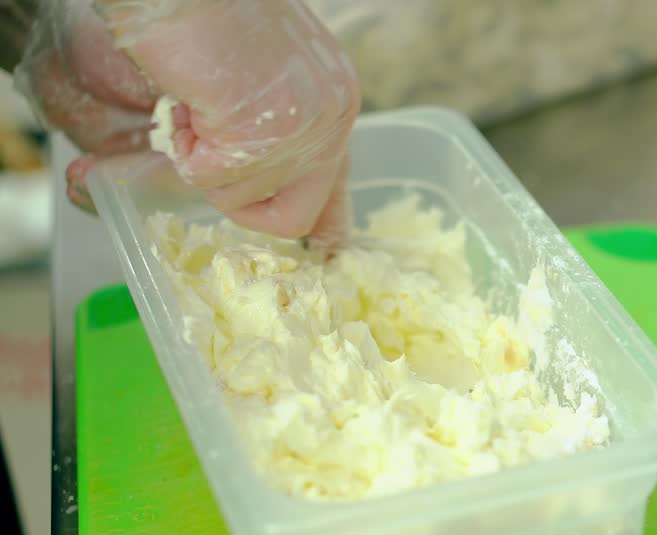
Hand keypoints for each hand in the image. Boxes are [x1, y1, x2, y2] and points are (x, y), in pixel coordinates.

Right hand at [16, 0, 359, 248]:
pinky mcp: (275, 132)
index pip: (335, 183)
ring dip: (200, 159)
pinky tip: (187, 100)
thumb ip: (261, 134)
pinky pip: (214, 181)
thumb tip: (252, 197)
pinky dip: (185, 149)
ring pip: (243, 198)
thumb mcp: (249, 84)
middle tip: (205, 147)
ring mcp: (310, 123)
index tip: (327, 252)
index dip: (327, 224)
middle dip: (235, 196)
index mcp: (332, 97)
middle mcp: (334, 113)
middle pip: (295, 214)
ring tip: (194, 103)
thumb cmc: (203, 16)